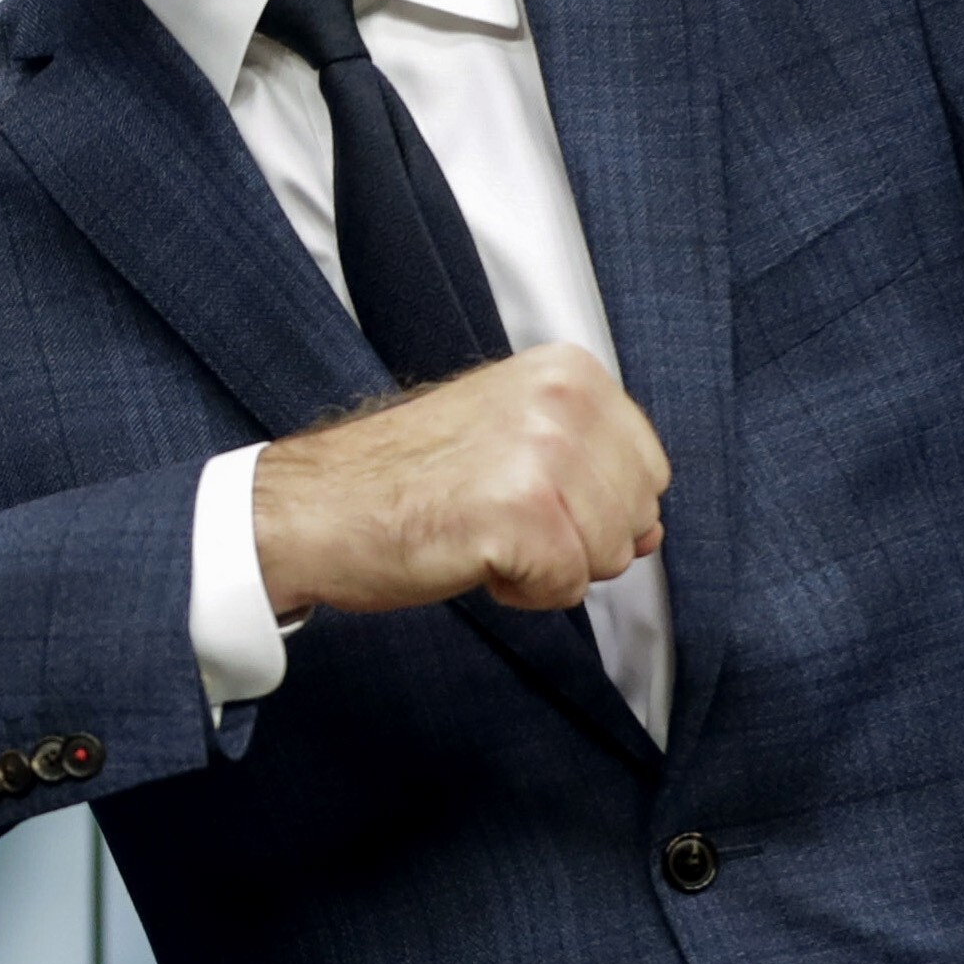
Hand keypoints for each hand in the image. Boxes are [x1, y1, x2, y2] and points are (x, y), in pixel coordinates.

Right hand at [250, 343, 668, 617]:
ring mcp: (544, 453)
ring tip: (483, 533)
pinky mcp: (522, 514)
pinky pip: (566, 587)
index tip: (526, 494)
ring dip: (548, 566)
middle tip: (500, 518)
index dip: (595, 505)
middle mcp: (563, 400)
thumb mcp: (511, 438)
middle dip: (580, 539)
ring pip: (608, 555)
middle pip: (637, 514)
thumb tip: (651, 527)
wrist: (311, 507)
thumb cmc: (397, 477)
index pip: (648, 466)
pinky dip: (523, 592)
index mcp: (568, 371)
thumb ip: (590, 467)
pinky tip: (473, 556)